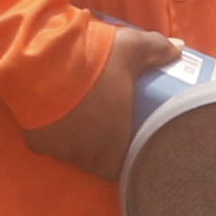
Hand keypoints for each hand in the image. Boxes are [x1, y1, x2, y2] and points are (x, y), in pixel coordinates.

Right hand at [22, 28, 178, 182]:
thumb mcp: (131, 47)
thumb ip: (157, 48)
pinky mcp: (36, 140)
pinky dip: (49, 136)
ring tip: (78, 123)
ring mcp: (60, 148)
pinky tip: (52, 119)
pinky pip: (45, 145)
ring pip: (70, 155)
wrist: (42, 60)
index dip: (122, 160)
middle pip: (94, 163)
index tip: (124, 146)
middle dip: (98, 151)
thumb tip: (179, 48)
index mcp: (114, 139)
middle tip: (102, 131)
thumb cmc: (95, 59)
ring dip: (75, 144)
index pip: (120, 169)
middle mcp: (87, 151)